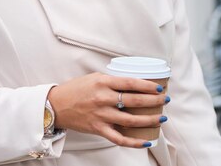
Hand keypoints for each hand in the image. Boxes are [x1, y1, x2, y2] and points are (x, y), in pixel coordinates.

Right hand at [47, 72, 166, 147]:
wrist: (56, 105)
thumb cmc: (75, 90)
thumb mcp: (94, 78)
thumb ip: (112, 80)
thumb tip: (133, 83)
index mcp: (103, 82)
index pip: (131, 83)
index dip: (148, 86)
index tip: (159, 87)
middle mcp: (103, 99)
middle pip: (135, 101)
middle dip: (154, 101)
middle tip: (165, 100)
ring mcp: (101, 115)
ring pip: (131, 120)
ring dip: (149, 120)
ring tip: (161, 118)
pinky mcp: (99, 129)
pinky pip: (119, 138)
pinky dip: (134, 142)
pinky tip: (146, 141)